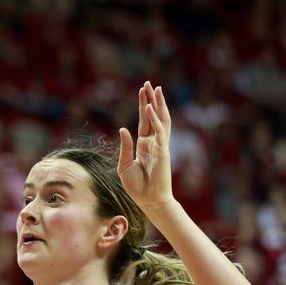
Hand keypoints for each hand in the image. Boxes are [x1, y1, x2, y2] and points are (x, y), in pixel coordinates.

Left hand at [118, 81, 174, 211]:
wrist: (148, 200)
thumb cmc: (137, 186)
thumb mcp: (125, 164)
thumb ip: (125, 146)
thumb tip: (123, 128)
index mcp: (145, 145)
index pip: (144, 121)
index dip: (144, 106)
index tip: (143, 92)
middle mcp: (154, 142)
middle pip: (154, 116)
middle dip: (152, 100)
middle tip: (149, 84)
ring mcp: (160, 146)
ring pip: (161, 120)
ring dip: (157, 104)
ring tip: (155, 89)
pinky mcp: (162, 151)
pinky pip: (159, 131)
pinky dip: (154, 119)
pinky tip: (149, 108)